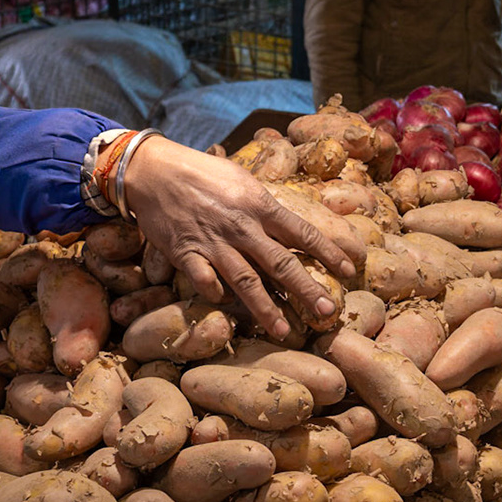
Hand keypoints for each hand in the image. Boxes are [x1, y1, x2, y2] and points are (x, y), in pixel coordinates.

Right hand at [122, 137, 356, 338]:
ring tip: (284, 332)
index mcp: (259, 204)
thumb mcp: (242, 180)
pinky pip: (205, 280)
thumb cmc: (201, 172)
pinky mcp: (185, 252)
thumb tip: (291, 228)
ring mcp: (213, 241)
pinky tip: (226, 305)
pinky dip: (217, 295)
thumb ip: (265, 207)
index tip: (348, 271)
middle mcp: (241, 225)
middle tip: (327, 313)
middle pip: (280, 262)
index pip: (302, 231)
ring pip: (245, 280)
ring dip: (266, 309)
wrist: (154, 170)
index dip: (328, 252)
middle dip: (306, 290)